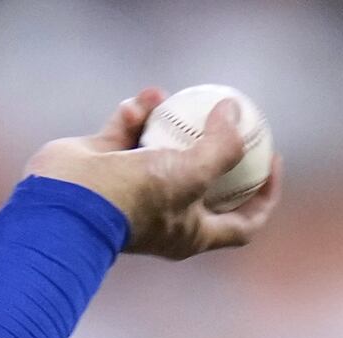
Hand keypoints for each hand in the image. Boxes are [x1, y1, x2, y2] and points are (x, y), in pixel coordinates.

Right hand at [25, 89, 281, 260]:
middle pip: (205, 182)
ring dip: (171, 123)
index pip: (243, 224)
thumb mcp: (192, 174)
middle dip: (218, 152)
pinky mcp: (105, 165)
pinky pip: (126, 134)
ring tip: (178, 99)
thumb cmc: (137, 199)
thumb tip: (235, 114)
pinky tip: (141, 99)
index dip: (265, 198)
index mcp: (192, 233)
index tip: (273, 164)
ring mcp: (134, 190)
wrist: (69, 201)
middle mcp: (166, 214)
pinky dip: (134, 116)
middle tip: (232, 121)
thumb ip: (221, 147)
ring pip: (161, 150)